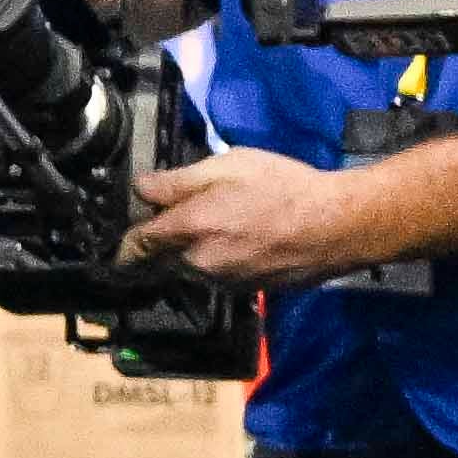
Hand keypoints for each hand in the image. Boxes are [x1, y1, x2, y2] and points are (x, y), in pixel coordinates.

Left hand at [122, 140, 373, 289]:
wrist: (336, 227)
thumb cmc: (284, 188)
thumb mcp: (229, 166)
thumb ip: (178, 181)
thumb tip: (141, 190)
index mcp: (190, 229)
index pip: (137, 244)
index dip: (125, 241)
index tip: (120, 240)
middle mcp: (199, 264)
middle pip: (159, 261)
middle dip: (154, 248)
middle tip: (162, 226)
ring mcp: (222, 283)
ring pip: (186, 272)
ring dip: (183, 257)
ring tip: (205, 231)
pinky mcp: (243, 292)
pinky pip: (212, 279)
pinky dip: (210, 265)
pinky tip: (231, 244)